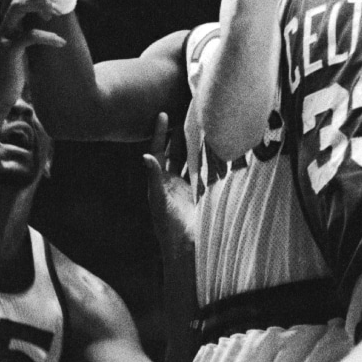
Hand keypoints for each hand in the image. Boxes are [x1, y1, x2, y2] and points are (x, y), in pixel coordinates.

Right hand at [0, 0, 64, 104]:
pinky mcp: (8, 51)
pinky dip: (49, 37)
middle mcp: (0, 23)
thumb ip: (29, 24)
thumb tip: (52, 9)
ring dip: (40, 6)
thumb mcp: (22, 40)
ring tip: (55, 14)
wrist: (0, 92)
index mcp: (4, 18)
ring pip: (17, 7)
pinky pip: (30, 35)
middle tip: (55, 7)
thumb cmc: (16, 66)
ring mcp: (2, 36)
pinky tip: (60, 43)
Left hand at [142, 113, 195, 257]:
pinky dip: (208, 159)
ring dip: (194, 144)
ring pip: (189, 159)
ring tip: (201, 126)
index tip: (163, 114)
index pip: (158, 151)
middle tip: (186, 114)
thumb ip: (154, 179)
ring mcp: (186, 186)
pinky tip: (215, 148)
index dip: (160, 133)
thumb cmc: (168, 226)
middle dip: (179, 134)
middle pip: (175, 152)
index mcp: (159, 181)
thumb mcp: (159, 201)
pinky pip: (204, 171)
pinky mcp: (200, 192)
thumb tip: (145, 157)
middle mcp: (172, 181)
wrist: (187, 247)